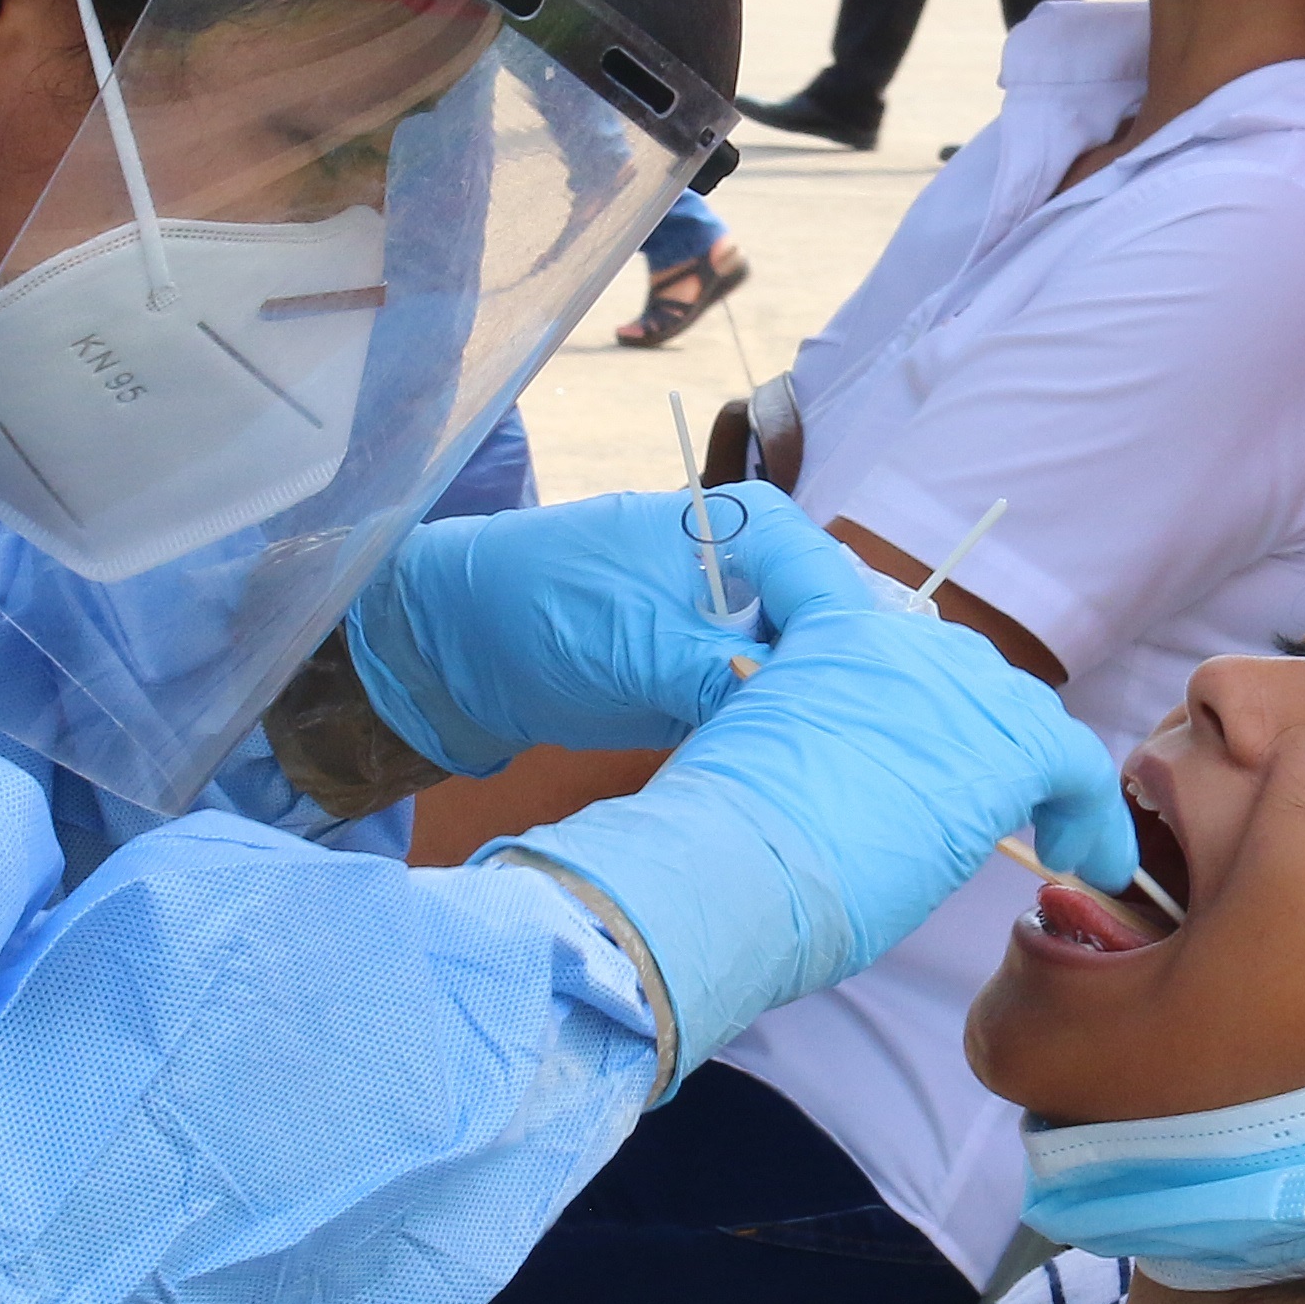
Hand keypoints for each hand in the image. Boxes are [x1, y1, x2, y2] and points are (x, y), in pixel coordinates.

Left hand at [345, 483, 804, 776]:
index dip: (840, 638)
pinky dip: (764, 741)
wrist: (456, 647)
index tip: (848, 701)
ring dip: (801, 722)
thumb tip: (803, 711)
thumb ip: (722, 673)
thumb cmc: (539, 607)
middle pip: (824, 631)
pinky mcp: (705, 683)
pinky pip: (756, 712)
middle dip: (831, 686)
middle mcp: (747, 576)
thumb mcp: (637, 642)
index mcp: (741, 528)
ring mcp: (727, 632)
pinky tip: (775, 775)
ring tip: (816, 770)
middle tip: (840, 748)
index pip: (824, 579)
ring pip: (796, 678)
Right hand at [490, 530, 1130, 1071]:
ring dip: (1035, 776)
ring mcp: (953, 685)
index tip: (905, 695)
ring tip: (1049, 834)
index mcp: (820, 633)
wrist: (734, 865)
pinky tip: (1090, 858)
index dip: (888, 644)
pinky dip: (1093, 815)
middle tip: (972, 799)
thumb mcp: (756, 762)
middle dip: (975, 734)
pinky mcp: (1005, 744)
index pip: (857, 589)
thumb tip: (851, 784)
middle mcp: (895, 639)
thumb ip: (812, 741)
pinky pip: (1075, 766)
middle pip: (963, 672)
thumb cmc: (722, 844)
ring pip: (1022, 715)